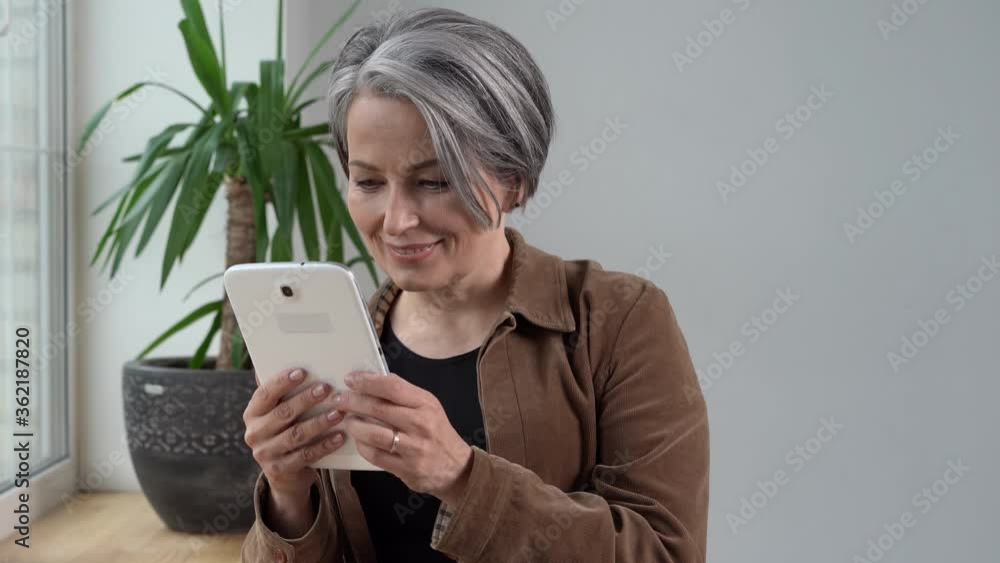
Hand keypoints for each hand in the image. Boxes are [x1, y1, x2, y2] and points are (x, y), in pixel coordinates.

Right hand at [243, 367, 347, 498]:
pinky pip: (306, 455)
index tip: (302, 372)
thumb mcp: (277, 414)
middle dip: (306, 399)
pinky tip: (340, 436)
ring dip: (319, 422)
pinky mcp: (280, 470)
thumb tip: (296, 360)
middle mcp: (255, 433)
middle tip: (327, 388)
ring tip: (339, 412)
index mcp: (253, 413)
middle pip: (283, 413)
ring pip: (296, 435)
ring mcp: (265, 453)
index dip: (282, 382)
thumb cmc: (285, 432)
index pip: (265, 394)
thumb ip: (283, 394)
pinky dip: (324, 445)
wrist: (284, 474)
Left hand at [334, 371, 473, 504]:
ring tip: (346, 421)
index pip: (392, 386)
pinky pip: (375, 455)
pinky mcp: (406, 468)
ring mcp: (413, 448)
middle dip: (353, 401)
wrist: (456, 467)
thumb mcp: (428, 406)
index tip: (350, 379)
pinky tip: (358, 440)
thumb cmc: (437, 432)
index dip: (367, 381)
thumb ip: (403, 394)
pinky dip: (362, 446)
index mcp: (425, 404)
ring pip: (373, 433)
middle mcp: (420, 424)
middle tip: (339, 400)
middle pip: (378, 408)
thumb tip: (372, 380)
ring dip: (354, 425)